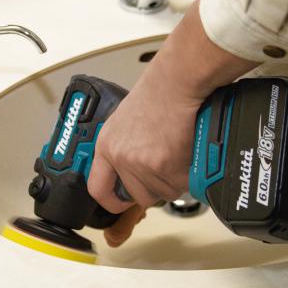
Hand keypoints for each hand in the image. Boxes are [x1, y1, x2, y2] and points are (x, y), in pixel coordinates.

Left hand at [88, 0, 257, 246]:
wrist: (176, 83)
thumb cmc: (157, 95)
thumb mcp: (126, 122)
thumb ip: (124, 148)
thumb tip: (133, 172)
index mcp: (107, 146)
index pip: (98, 188)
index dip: (111, 201)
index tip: (121, 203)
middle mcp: (121, 158)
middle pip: (139, 196)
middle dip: (155, 187)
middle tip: (166, 165)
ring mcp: (143, 164)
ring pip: (163, 192)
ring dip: (174, 179)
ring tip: (177, 151)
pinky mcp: (165, 167)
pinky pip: (181, 185)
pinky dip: (188, 173)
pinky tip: (187, 151)